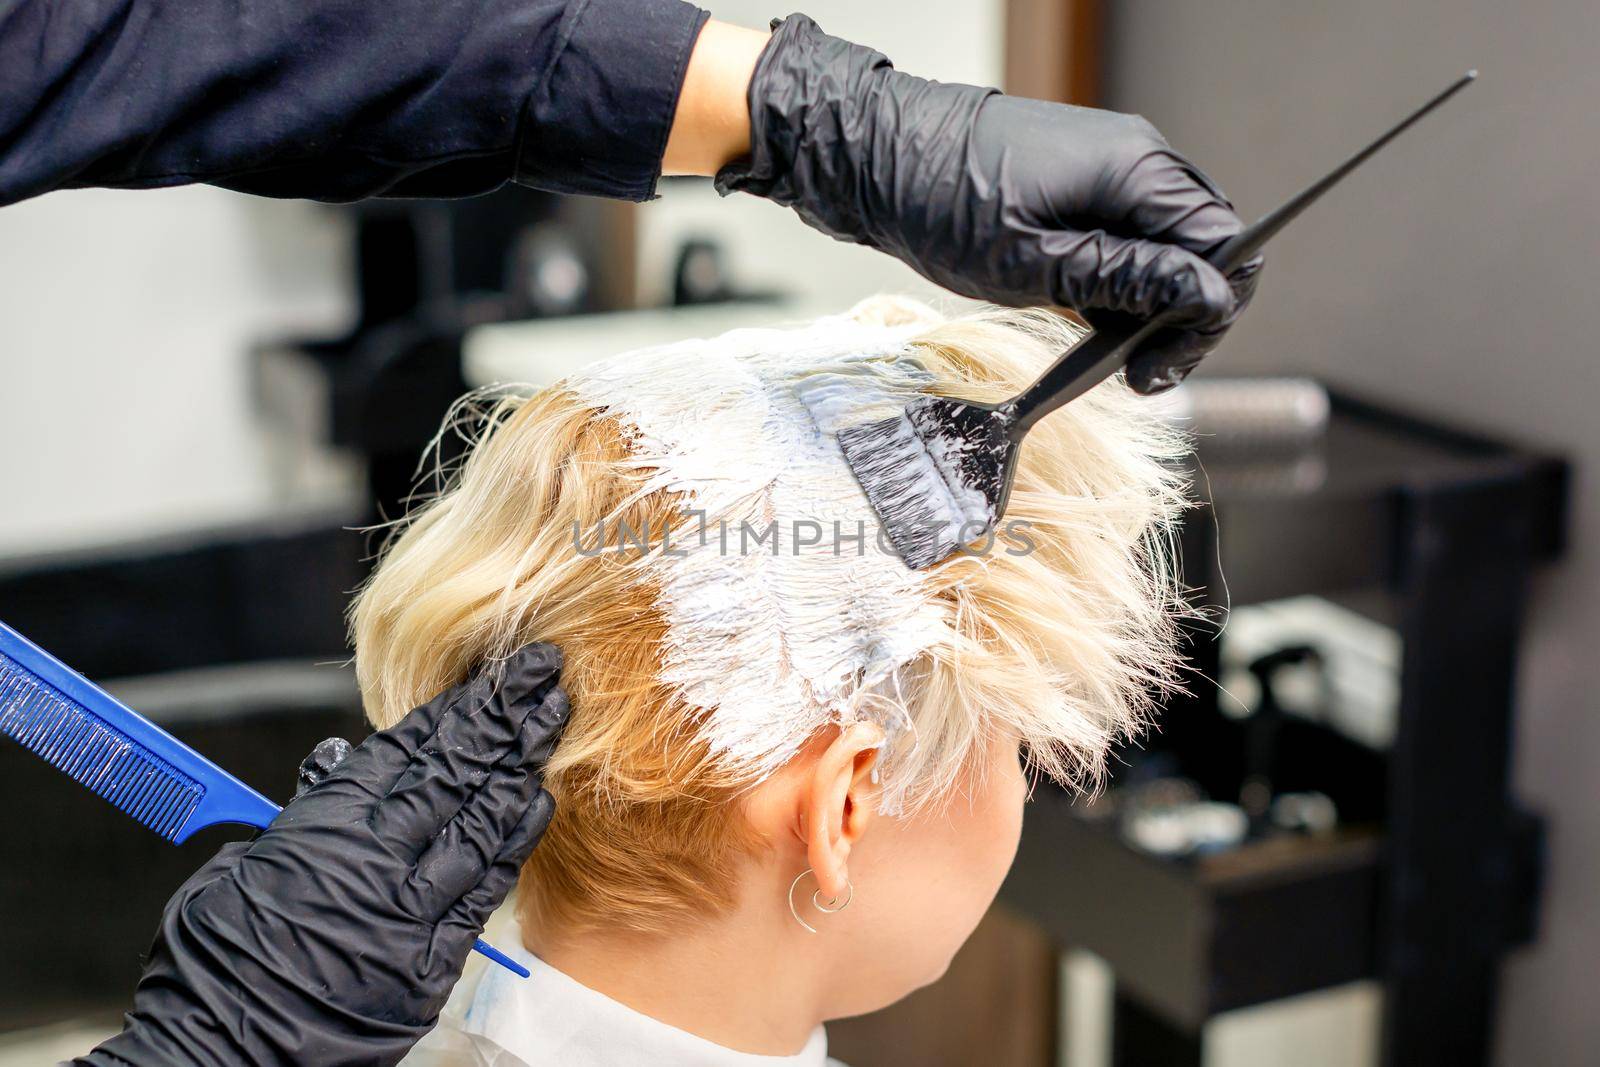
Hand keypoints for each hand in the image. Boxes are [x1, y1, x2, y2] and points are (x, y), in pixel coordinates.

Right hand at [81, 644, 568, 1066]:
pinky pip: (483, 888)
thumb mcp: (245, 865)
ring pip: (480, 819)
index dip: (458, 708)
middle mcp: (376, 857)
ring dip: (520, 765)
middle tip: (546, 675)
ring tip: (553, 720)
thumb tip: (337, 763)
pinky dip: (513, 841)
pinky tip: (538, 801)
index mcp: (325, 824)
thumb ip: (304, 812)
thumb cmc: (216, 959)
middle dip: (504, 718)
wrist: (220, 1049)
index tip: (496, 678)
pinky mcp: (430, 961)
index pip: (408, 750)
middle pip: (455, 771)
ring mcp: (409, 909)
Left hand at [714, 13, 1261, 393]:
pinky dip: (1118, 287)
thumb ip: (1124, 280)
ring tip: (1112, 363)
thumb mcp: (1032, 262)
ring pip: (1165, 250)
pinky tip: (1089, 326)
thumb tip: (1206, 298)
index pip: (1223, 245)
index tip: (1160, 364)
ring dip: (1150, 309)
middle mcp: (1136, 162)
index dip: (1207, 313)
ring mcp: (1108, 172)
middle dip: (1183, 318)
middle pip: (1202, 250)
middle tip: (1141, 377)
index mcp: (1136, 170)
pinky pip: (1125, 241)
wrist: (873, 155)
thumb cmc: (939, 202)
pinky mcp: (1079, 188)